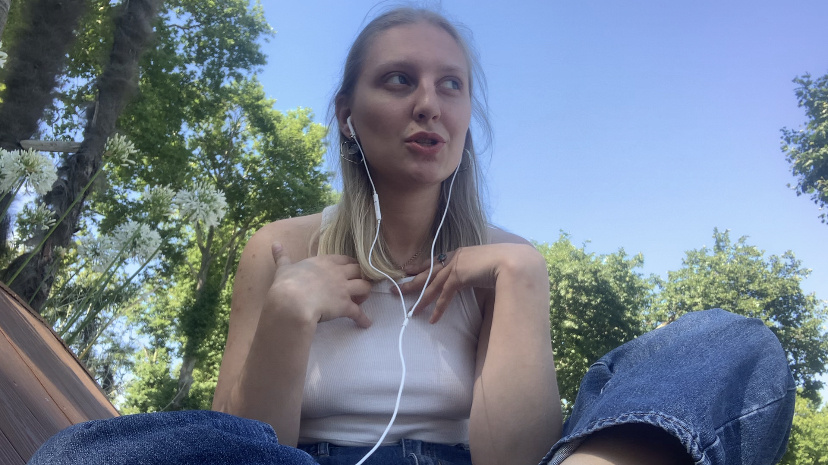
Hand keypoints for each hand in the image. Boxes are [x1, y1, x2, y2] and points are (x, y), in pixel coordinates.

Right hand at [266, 243, 371, 327]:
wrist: (292, 302)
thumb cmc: (287, 283)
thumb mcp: (284, 268)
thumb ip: (282, 256)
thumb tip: (275, 244)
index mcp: (324, 262)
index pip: (344, 259)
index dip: (349, 264)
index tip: (350, 269)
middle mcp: (337, 273)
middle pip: (359, 270)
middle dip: (362, 276)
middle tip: (359, 283)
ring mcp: (343, 289)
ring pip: (364, 287)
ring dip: (366, 293)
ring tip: (362, 300)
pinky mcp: (345, 306)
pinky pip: (359, 313)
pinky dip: (363, 319)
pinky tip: (366, 323)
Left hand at [398, 243, 544, 323]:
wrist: (512, 261)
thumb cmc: (504, 263)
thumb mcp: (485, 266)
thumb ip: (476, 271)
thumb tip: (475, 278)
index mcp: (460, 253)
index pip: (435, 261)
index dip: (421, 266)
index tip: (408, 270)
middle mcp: (454, 258)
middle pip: (427, 272)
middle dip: (411, 282)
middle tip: (396, 289)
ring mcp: (455, 266)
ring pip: (432, 285)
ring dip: (420, 299)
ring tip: (411, 311)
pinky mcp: (458, 276)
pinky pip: (444, 295)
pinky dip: (438, 309)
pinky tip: (432, 319)